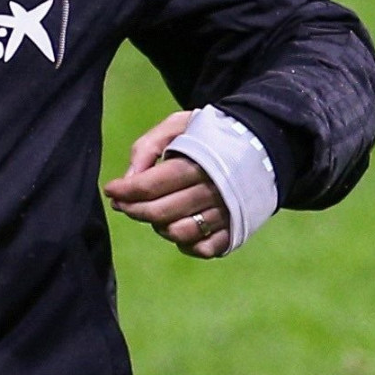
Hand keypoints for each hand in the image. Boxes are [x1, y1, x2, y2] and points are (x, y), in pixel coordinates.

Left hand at [103, 111, 232, 257]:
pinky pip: (204, 249)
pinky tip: (178, 227)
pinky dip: (186, 244)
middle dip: (134, 210)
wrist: (263, 143)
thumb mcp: (179, 125)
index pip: (151, 184)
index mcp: (198, 162)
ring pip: (179, 233)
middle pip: (160, 212)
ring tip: (155, 213)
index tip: (111, 190)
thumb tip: (129, 177)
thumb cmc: (212, 134)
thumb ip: (149, 145)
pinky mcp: (235, 230)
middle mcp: (213, 190)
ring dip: (159, 227)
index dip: (126, 191)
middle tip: (122, 204)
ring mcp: (226, 213)